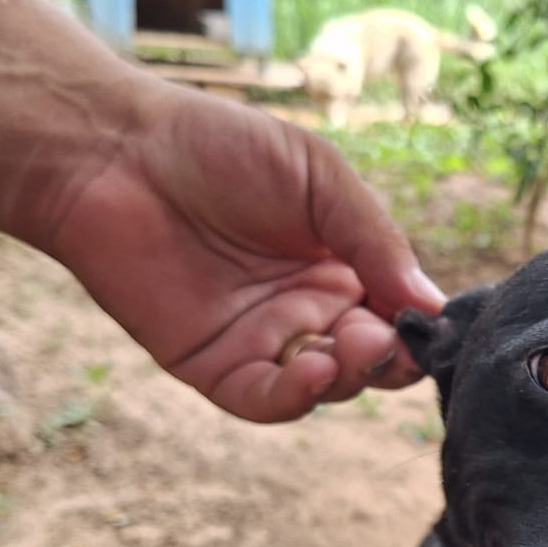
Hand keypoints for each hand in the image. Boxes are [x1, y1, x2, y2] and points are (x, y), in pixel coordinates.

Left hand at [44, 81, 444, 421]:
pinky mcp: (214, 365)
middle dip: (389, 356)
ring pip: (327, 385)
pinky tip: (316, 369)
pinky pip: (266, 399)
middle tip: (387, 337)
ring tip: (355, 346)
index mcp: (343, 263)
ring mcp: (263, 340)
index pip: (399, 313)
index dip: (419, 325)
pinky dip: (298, 395)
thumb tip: (432, 305)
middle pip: (372, 359)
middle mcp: (309, 309)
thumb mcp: (319, 179)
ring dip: (351, 375)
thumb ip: (374, 240)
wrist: (115, 152)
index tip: (430, 324)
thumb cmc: (218, 147)